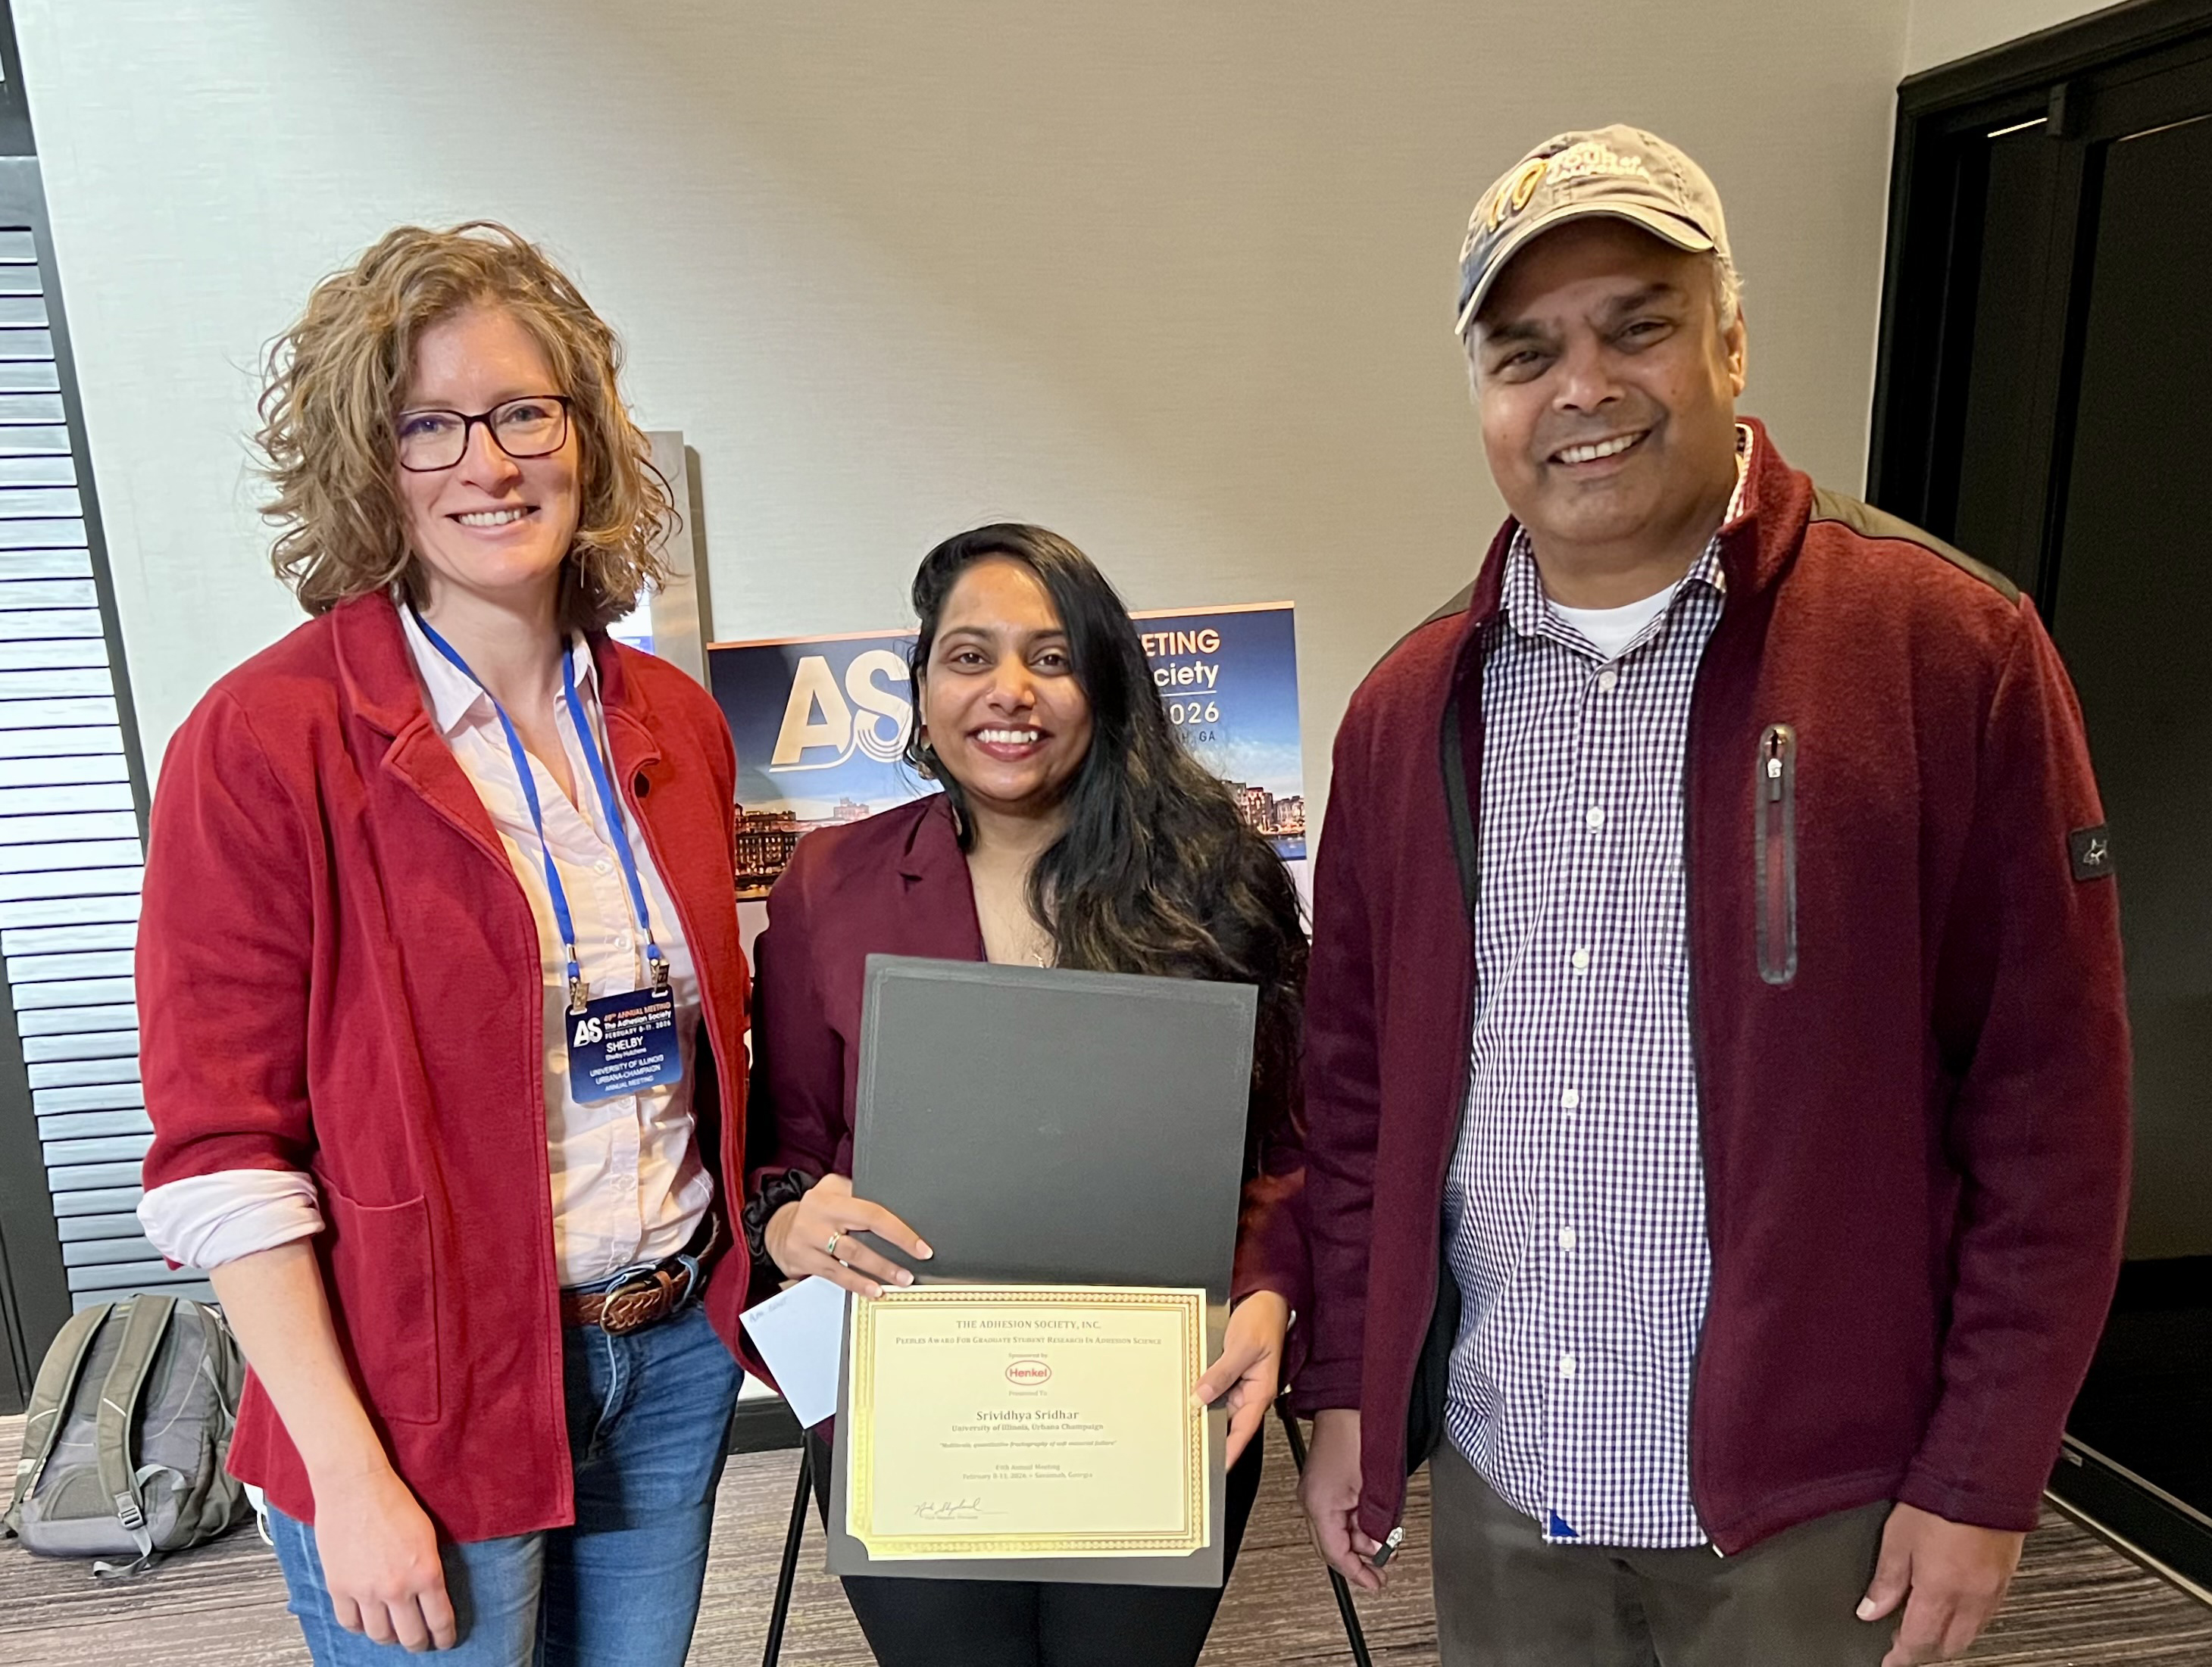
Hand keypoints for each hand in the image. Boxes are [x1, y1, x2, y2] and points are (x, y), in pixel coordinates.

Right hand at [310, 1462, 455, 1652]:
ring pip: (379, 1635)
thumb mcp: (428, 1535)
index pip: (440, 1620)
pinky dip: (360, 1626)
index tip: (445, 1641)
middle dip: (419, 1644)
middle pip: (410, 1636)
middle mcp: (397, 1588)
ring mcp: (366, 1591)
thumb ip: (429, 1570)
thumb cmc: (394, 1502)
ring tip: (393, 1633)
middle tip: (421, 1643)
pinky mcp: (339, 1588)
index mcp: (426, 1572)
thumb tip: (430, 1596)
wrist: (356, 1486)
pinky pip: (350, 1622)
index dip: (444, 1637)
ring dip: (389, 1638)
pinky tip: (366, 1621)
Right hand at [764, 1173, 932, 1298]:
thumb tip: (898, 1203)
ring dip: (875, 1275)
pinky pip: (834, 1276)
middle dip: (887, 1261)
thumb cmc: (818, 1208)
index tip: (921, 1248)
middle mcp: (819, 1220)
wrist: (778, 1226)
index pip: (872, 1215)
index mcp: (833, 1200)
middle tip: (909, 1274)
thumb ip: (859, 1193)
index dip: (899, 1232)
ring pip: (848, 1261)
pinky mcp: (804, 1261)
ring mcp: (809, 1242)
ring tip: (897, 1283)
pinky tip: (872, 1291)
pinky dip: (855, 1285)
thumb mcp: (833, 1189)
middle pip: (859, 1242)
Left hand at [1192, 1292, 1288, 1467]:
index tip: (1216, 1467)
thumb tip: (1201, 1397)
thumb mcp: (1241, 1347)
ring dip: (1202, 1410)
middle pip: (1227, 1420)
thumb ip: (1221, 1373)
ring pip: (1217, 1403)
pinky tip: (1184, 1393)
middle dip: (1209, 1432)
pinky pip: (1213, 1386)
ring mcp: (1238, 1382)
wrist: (1264, 1298)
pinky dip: (1200, 1391)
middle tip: (1187, 1448)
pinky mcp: (1227, 1371)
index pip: (1243, 1430)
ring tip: (1180, 1424)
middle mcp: (1249, 1391)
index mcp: (1260, 1391)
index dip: (1230, 1450)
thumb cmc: (1262, 1320)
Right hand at [1297, 1407, 1386, 1590]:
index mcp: (1318, 1504)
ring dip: (1361, 1539)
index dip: (1356, 1573)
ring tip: (1386, 1541)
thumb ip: (1377, 1523)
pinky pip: (1339, 1514)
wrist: (1349, 1403)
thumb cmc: (1357, 1434)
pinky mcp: (1325, 1483)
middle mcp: (1312, 1500)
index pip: (1334, 1553)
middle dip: (1358, 1559)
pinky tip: (1376, 1523)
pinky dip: (1358, 1523)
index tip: (1373, 1583)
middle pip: (1332, 1545)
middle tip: (1380, 1571)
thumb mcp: (1375, 1489)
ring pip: (1337, 1530)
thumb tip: (1381, 1548)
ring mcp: (1316, 1491)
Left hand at [1858, 1502, 2025, 1663]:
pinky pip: (1987, 1615)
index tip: (1889, 1662)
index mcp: (1941, 1592)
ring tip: (1926, 1628)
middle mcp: (1971, 1598)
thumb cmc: (1939, 1500)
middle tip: (1904, 1645)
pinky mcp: (2005, 1577)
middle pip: (1949, 1646)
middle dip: (1925, 1652)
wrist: (1982, 1475)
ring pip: (1971, 1634)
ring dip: (1948, 1638)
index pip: (1920, 1643)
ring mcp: (1992, 1590)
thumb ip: (1885, 1581)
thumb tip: (1871, 1610)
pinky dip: (1969, 1621)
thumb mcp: (1897, 1539)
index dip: (1901, 1657)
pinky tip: (1955, 1608)